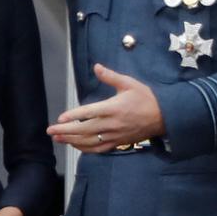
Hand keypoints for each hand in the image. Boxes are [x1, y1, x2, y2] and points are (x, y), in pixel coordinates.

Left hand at [46, 64, 165, 151]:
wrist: (166, 117)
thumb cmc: (146, 98)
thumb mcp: (130, 84)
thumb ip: (111, 76)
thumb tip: (96, 66)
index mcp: (113, 108)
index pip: (88, 113)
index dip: (73, 117)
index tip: (59, 119)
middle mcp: (112, 124)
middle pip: (85, 130)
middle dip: (65, 131)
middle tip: (50, 131)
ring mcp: (115, 136)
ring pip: (90, 141)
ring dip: (72, 141)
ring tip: (57, 139)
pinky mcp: (119, 143)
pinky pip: (100, 149)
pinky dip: (85, 149)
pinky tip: (75, 146)